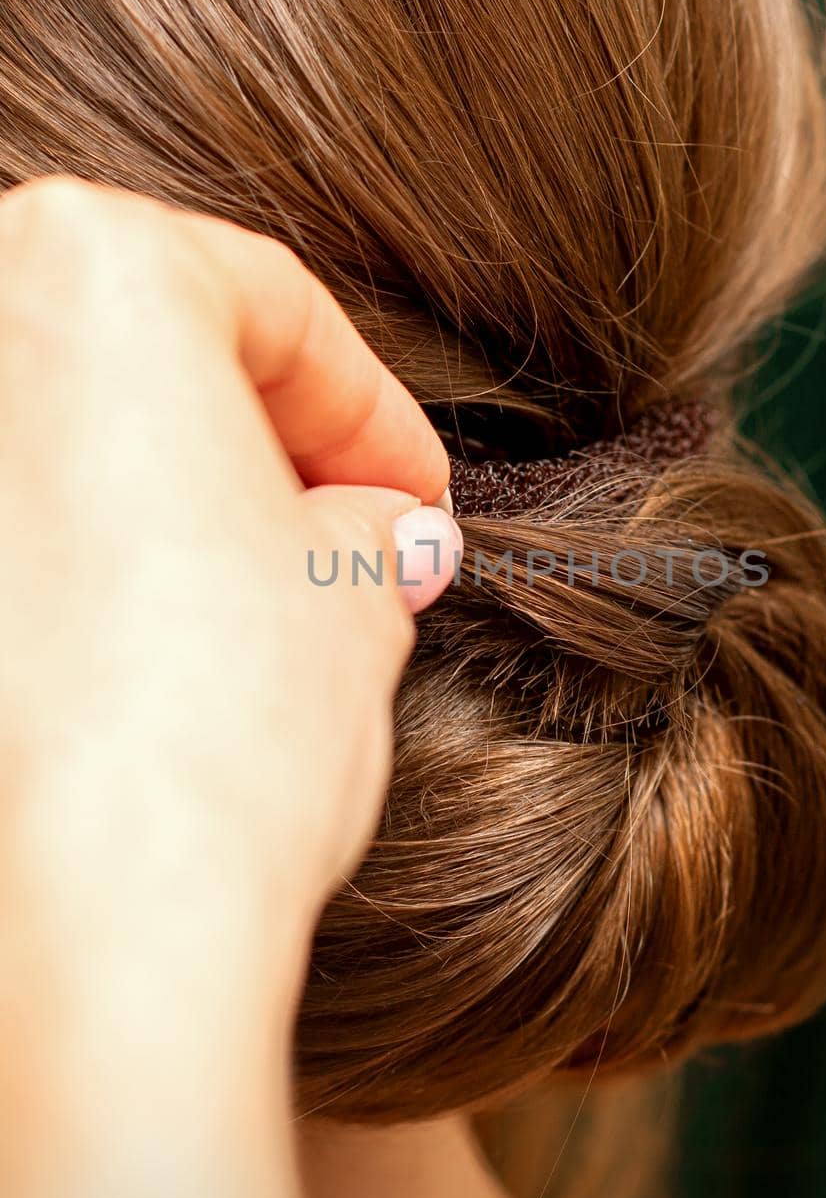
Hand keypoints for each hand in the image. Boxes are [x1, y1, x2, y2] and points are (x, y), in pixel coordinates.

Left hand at [0, 174, 460, 988]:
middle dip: (259, 446)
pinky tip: (132, 657)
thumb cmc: (217, 726)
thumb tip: (380, 531)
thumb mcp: (353, 592)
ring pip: (57, 446)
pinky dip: (64, 574)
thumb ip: (366, 524)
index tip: (413, 493)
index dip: (369, 412)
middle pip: (143, 356)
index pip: (272, 306)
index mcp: (94, 266)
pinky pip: (3, 542)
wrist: (78, 932)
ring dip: (158, 507)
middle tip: (346, 534)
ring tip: (252, 604)